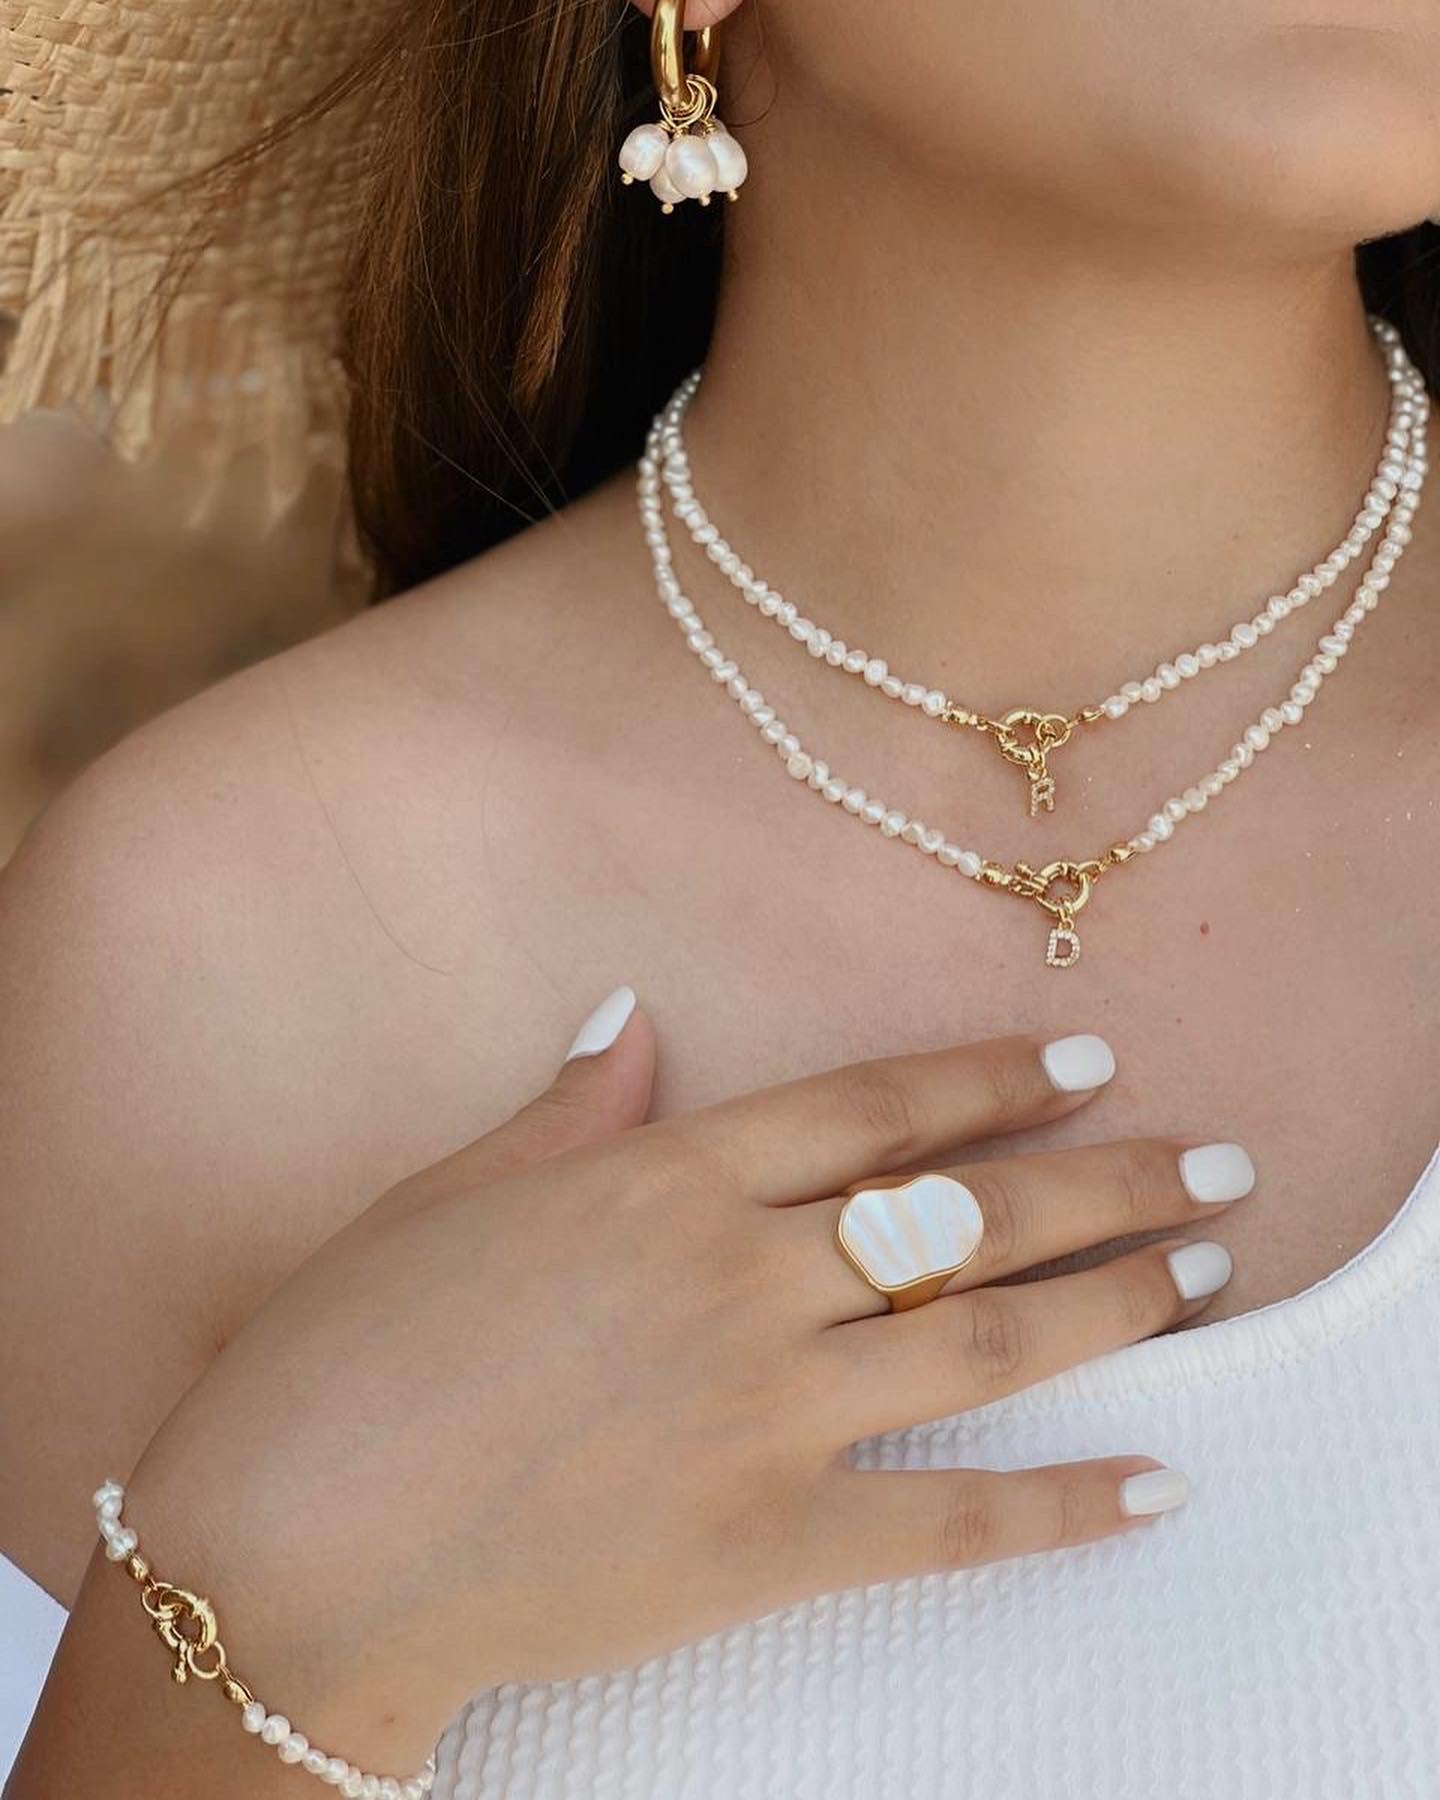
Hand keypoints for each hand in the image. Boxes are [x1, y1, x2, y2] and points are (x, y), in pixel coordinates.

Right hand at [119, 998, 1250, 1774]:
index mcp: (664, 1181)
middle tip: (1214, 1166)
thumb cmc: (343, 1357)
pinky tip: (1159, 1482)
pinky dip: (1067, 1504)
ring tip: (1206, 1272)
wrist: (287, 1556)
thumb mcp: (448, 1197)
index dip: (990, 1083)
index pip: (874, 1111)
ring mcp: (764, 1410)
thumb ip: (567, 1108)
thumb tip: (630, 1013)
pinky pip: (953, 1519)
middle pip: (965, 1215)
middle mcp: (739, 1277)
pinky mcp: (768, 1546)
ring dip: (1115, 1301)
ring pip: (986, 1339)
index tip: (1084, 1064)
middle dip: (1107, 1183)